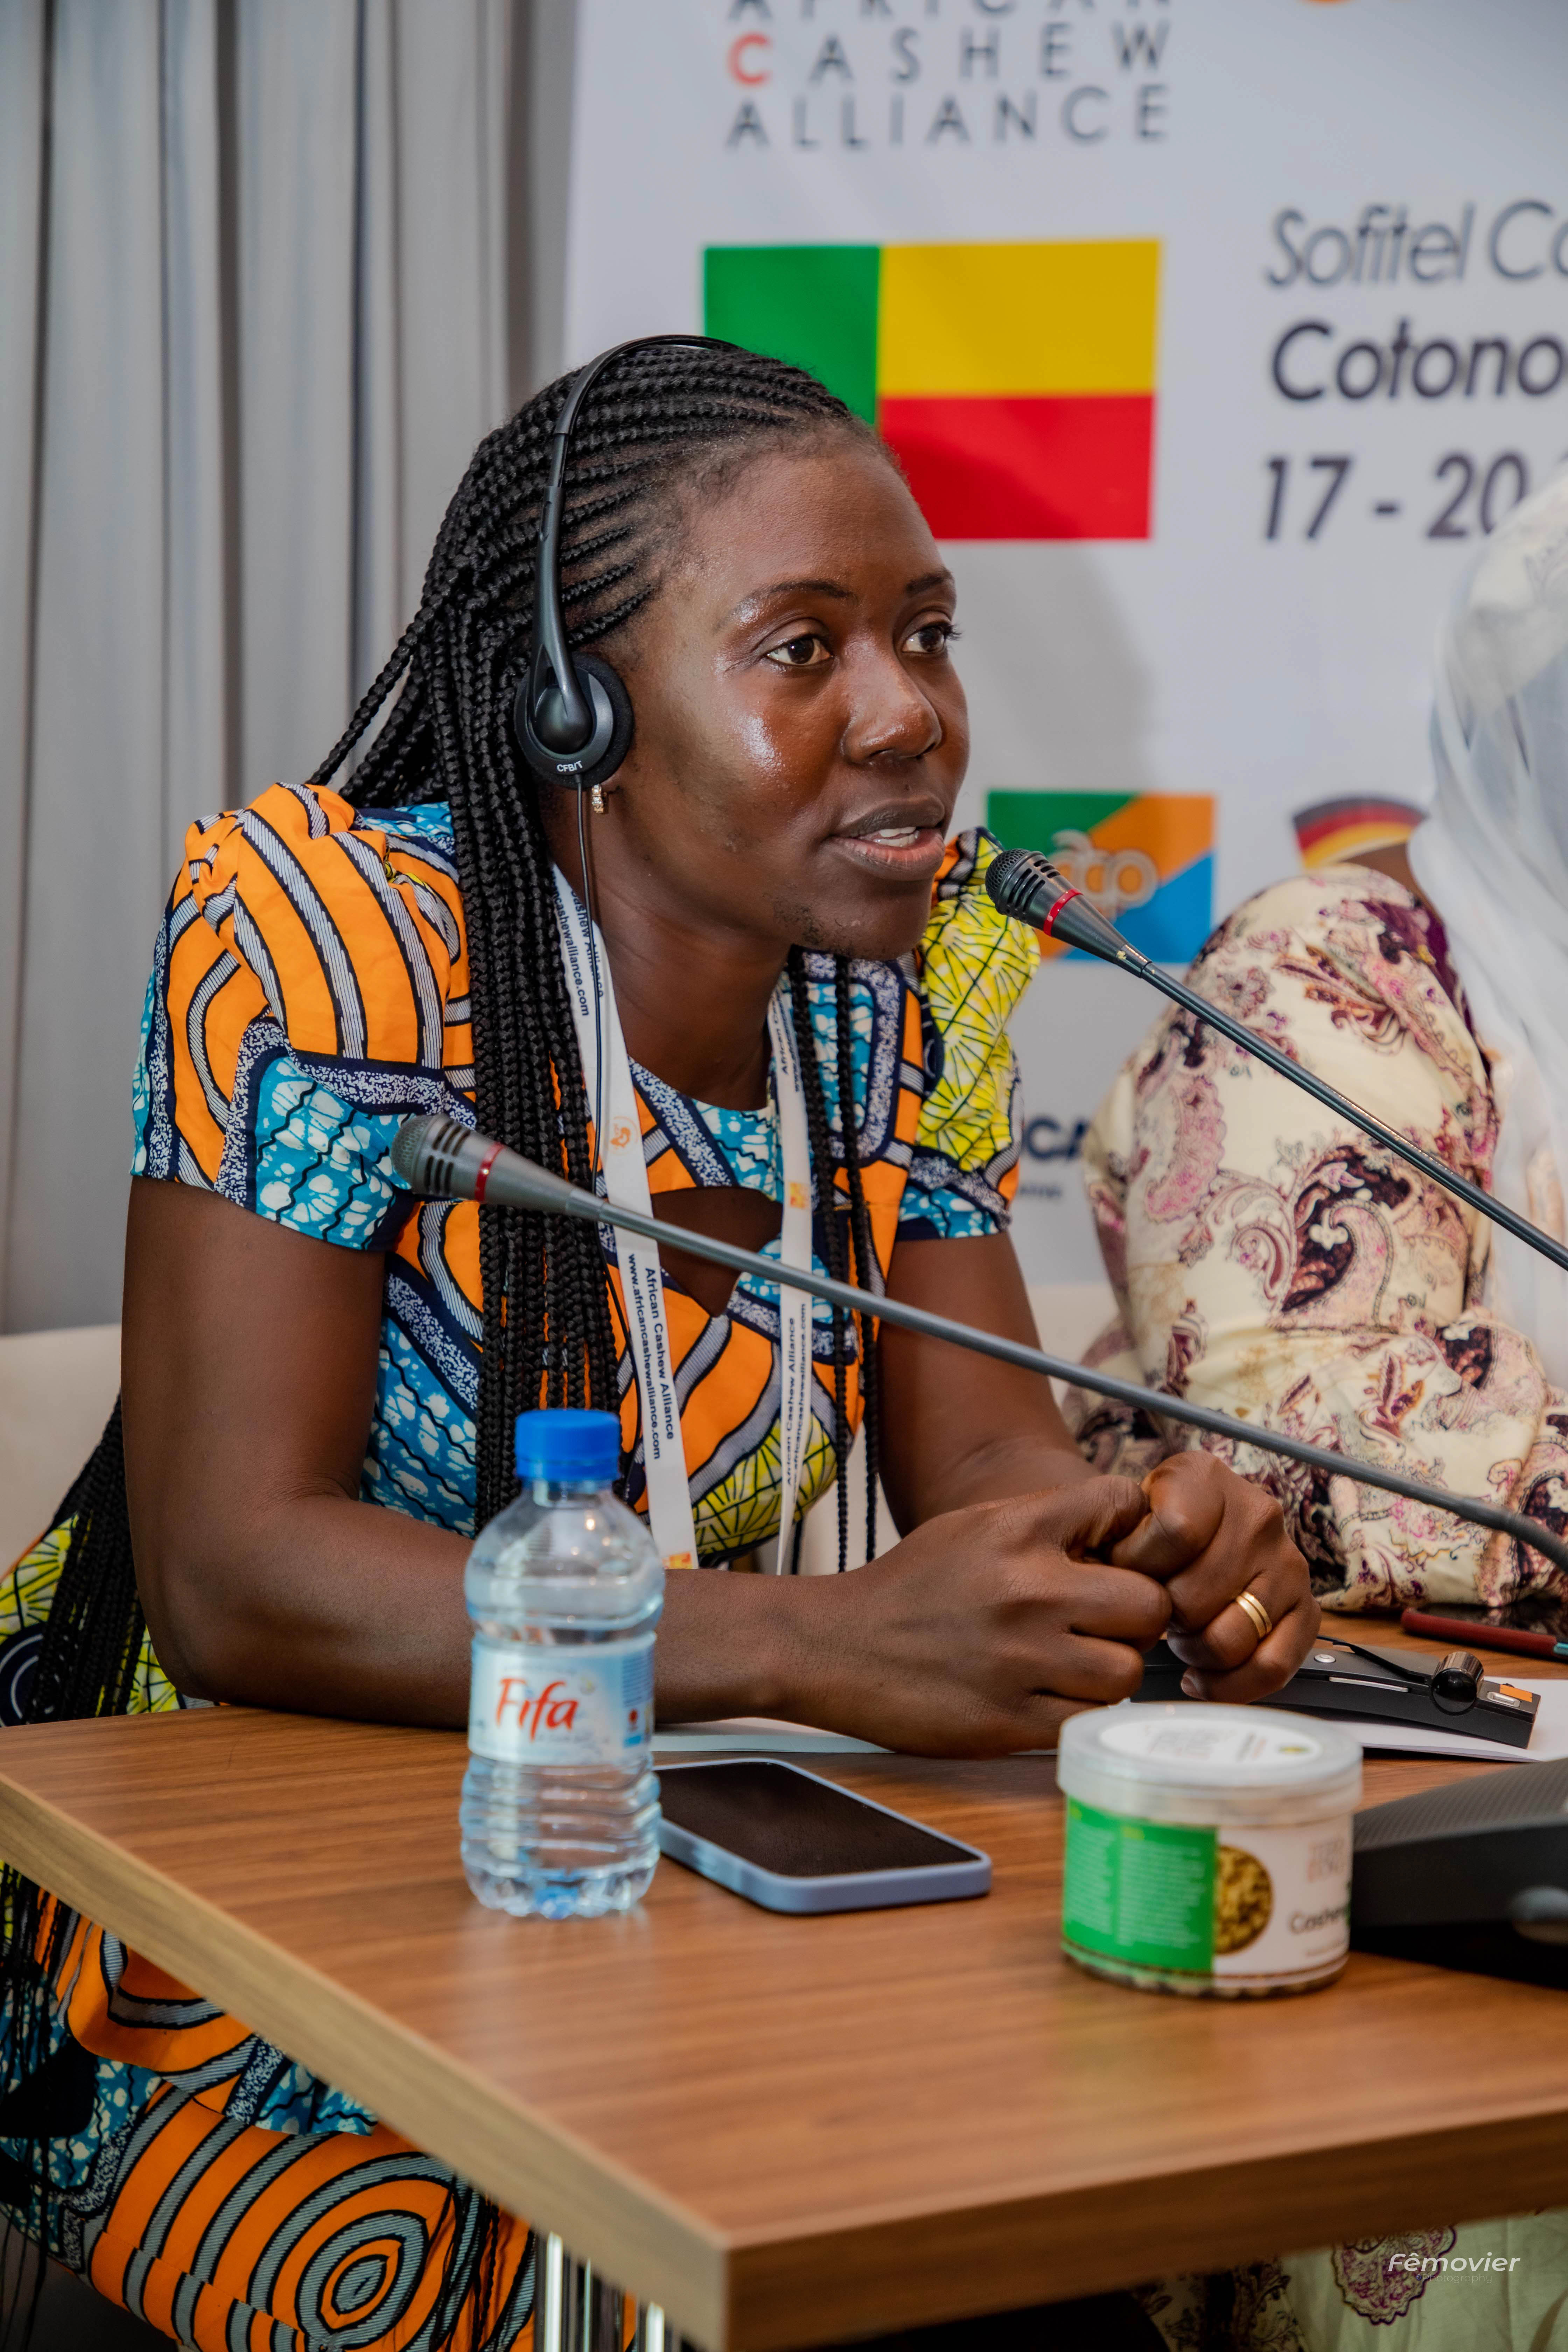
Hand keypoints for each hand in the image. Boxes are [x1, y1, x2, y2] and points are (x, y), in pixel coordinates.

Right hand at [780, 1477, 1172, 1755]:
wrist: (838, 1648)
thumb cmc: (913, 1587)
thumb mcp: (975, 1527)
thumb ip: (1048, 1525)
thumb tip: (1128, 1534)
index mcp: (1017, 1531)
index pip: (1122, 1503)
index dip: (1135, 1530)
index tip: (1119, 1554)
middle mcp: (1027, 1591)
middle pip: (1148, 1604)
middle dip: (1136, 1615)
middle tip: (1105, 1624)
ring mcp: (1021, 1661)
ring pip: (1126, 1671)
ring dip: (1109, 1670)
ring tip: (1074, 1665)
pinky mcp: (1010, 1722)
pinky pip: (1088, 1720)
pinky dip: (1078, 1712)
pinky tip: (1049, 1697)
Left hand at [1106, 1451, 1318, 1702]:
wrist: (1192, 1529)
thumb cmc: (1150, 1528)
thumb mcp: (1125, 1513)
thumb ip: (1117, 1539)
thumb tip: (1111, 1586)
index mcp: (1206, 1478)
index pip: (1176, 1531)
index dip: (1139, 1565)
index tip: (1126, 1572)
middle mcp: (1257, 1514)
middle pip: (1196, 1595)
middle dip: (1163, 1617)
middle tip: (1154, 1613)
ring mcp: (1287, 1562)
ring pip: (1229, 1638)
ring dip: (1193, 1650)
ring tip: (1180, 1637)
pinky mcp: (1306, 1607)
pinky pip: (1272, 1666)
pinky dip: (1230, 1685)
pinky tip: (1200, 1677)